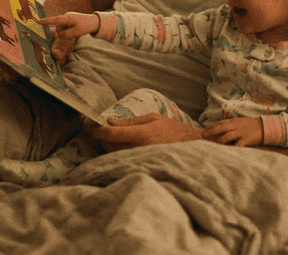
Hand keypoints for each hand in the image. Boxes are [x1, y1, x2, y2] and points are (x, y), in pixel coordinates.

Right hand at [39, 13, 100, 61]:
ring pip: (61, 29)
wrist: (95, 22)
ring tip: (76, 32)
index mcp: (67, 18)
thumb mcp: (76, 33)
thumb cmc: (86, 26)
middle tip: (74, 34)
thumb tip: (59, 35)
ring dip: (66, 33)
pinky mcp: (68, 20)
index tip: (36, 21)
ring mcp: (67, 18)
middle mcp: (65, 16)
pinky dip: (67, 31)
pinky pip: (64, 28)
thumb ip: (65, 35)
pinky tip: (74, 31)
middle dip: (63, 33)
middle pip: (58, 28)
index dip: (45, 22)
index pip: (54, 20)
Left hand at [90, 113, 204, 151]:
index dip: (97, 130)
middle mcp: (138, 150)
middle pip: (108, 146)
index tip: (92, 126)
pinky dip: (118, 154)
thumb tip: (109, 122)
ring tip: (115, 139)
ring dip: (110, 146)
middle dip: (103, 138)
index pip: (110, 135)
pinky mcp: (142, 168)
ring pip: (114, 155)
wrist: (195, 149)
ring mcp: (140, 161)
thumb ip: (130, 121)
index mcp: (142, 134)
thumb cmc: (175, 131)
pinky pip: (123, 161)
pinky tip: (123, 148)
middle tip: (104, 130)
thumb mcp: (154, 119)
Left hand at [202, 117, 263, 146]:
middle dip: (211, 131)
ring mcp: (241, 133)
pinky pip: (237, 145)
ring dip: (219, 141)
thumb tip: (221, 129)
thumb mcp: (241, 122)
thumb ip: (232, 125)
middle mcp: (236, 126)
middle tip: (203, 136)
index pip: (220, 123)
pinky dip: (232, 149)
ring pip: (226, 136)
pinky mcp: (246, 140)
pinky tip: (226, 153)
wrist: (266, 127)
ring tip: (212, 146)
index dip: (211, 127)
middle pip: (220, 128)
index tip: (204, 131)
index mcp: (234, 122)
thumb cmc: (252, 125)